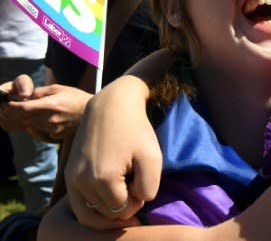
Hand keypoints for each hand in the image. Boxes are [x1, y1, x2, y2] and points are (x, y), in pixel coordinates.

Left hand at [0, 79, 90, 140]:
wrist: (93, 113)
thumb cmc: (76, 98)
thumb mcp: (59, 89)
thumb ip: (40, 92)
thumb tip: (25, 96)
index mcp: (50, 105)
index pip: (23, 108)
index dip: (10, 107)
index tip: (5, 103)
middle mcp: (50, 119)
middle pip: (24, 118)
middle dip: (15, 113)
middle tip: (10, 108)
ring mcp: (53, 129)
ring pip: (30, 124)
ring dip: (26, 118)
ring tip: (29, 111)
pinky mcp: (56, 136)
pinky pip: (40, 130)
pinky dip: (38, 124)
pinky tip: (45, 118)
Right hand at [65, 75, 161, 227]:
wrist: (111, 105)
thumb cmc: (135, 129)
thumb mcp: (153, 157)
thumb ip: (149, 187)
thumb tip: (137, 201)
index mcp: (102, 178)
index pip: (123, 209)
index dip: (138, 199)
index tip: (142, 179)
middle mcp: (81, 182)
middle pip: (106, 213)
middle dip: (123, 204)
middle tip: (134, 181)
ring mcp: (71, 178)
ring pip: (90, 212)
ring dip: (109, 205)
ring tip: (123, 186)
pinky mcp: (68, 174)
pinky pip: (79, 205)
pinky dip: (94, 206)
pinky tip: (110, 192)